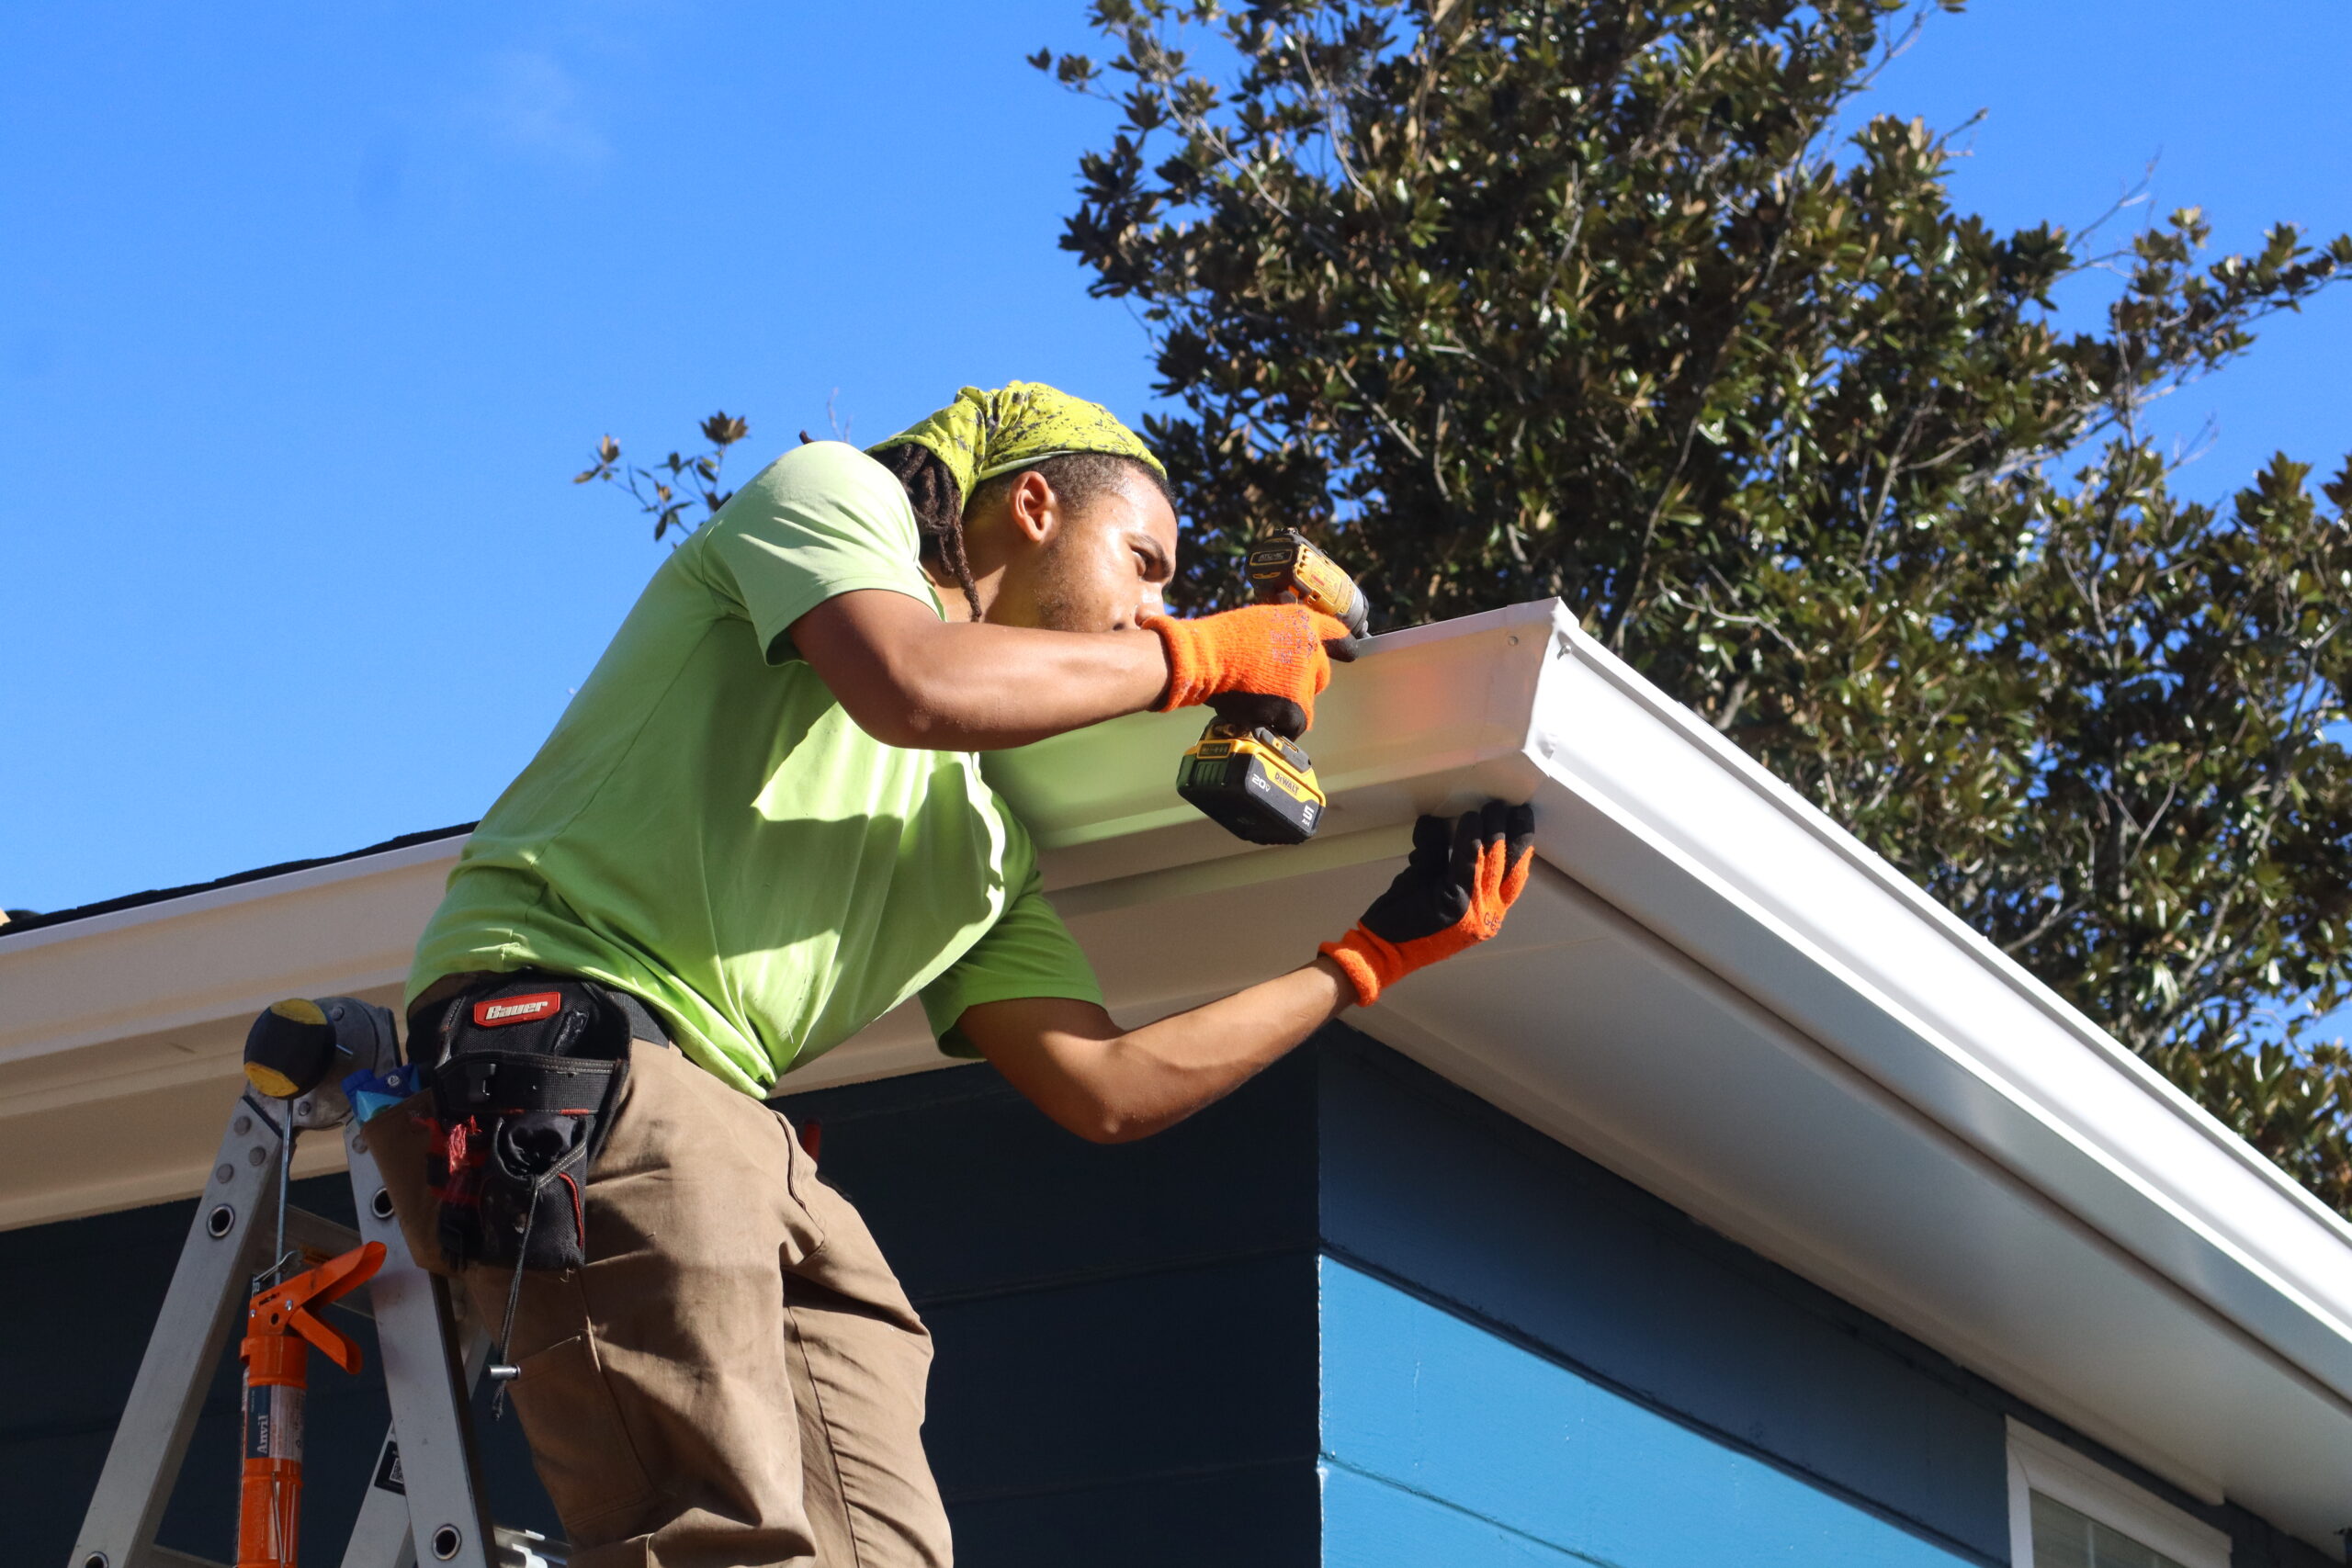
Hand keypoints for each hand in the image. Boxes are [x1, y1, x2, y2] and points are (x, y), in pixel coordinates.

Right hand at [1141, 604, 1357, 737]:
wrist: (1210, 658)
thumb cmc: (1224, 639)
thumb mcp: (1259, 622)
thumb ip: (1280, 634)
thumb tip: (1285, 652)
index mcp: (1302, 623)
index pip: (1337, 634)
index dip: (1345, 645)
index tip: (1350, 653)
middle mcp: (1311, 650)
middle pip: (1322, 676)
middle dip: (1304, 684)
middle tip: (1276, 686)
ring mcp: (1305, 680)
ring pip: (1307, 705)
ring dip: (1290, 707)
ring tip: (1261, 701)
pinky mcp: (1294, 707)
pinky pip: (1294, 724)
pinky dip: (1279, 724)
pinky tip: (1260, 714)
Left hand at [1319, 801, 1534, 1006]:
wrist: (1383, 954)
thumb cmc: (1407, 923)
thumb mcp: (1433, 889)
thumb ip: (1441, 859)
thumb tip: (1437, 824)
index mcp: (1489, 915)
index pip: (1514, 877)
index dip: (1522, 847)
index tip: (1520, 821)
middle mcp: (1488, 915)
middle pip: (1509, 866)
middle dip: (1513, 832)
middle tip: (1511, 807)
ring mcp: (1473, 910)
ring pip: (1492, 860)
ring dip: (1493, 829)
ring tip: (1492, 807)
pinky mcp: (1454, 902)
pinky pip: (1467, 861)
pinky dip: (1469, 837)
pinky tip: (1470, 820)